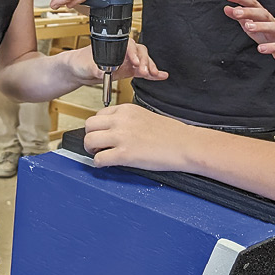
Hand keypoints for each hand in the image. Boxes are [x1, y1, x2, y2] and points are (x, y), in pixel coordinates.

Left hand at [63, 39, 168, 86]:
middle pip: (140, 52)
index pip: (129, 45)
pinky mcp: (128, 70)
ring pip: (144, 60)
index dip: (134, 53)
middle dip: (145, 61)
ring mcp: (127, 61)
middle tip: (145, 72)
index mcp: (113, 45)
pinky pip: (143, 71)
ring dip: (150, 67)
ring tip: (154, 74)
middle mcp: (122, 51)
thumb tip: (104, 71)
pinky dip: (152, 73)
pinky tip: (160, 76)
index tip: (136, 63)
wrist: (78, 70)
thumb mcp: (86, 66)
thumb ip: (96, 68)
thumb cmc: (80, 62)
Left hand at [84, 104, 198, 170]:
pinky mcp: (124, 154)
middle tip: (98, 145)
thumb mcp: (144, 116)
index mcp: (126, 110)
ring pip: (89, 141)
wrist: (185, 144)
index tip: (104, 135)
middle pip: (89, 125)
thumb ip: (127, 120)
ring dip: (92, 150)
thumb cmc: (171, 133)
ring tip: (101, 154)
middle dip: (91, 136)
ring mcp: (121, 137)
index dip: (99, 127)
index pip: (99, 115)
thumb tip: (114, 131)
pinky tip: (108, 164)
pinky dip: (99, 163)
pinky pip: (99, 159)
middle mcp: (121, 121)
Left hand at [222, 0, 274, 67]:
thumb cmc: (269, 35)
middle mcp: (272, 22)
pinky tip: (260, 49)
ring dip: (260, 26)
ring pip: (272, 27)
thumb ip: (240, 17)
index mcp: (263, 16)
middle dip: (249, 11)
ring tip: (248, 27)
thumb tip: (227, 8)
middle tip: (236, 11)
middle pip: (262, 13)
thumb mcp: (253, 25)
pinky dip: (270, 47)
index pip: (252, 3)